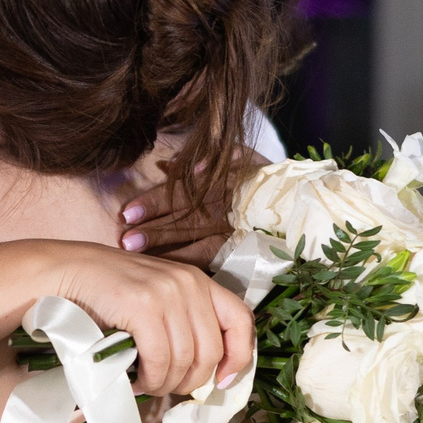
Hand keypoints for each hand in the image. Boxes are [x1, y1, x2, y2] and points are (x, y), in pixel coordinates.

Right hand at [51, 243, 253, 398]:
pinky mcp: (143, 306)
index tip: (222, 380)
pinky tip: (138, 379)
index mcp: (199, 281)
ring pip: (185, 359)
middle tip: (169, 388)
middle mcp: (189, 283)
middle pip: (211, 351)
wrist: (69, 271)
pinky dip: (150, 378)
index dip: (239, 356)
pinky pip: (159, 358)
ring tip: (148, 384)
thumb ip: (185, 322)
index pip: (241, 320)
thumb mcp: (160, 299)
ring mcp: (167, 293)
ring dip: (166, 383)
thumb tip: (208, 372)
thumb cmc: (112, 293)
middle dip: (192, 381)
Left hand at [119, 147, 263, 264]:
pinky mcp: (239, 249)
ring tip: (136, 252)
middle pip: (183, 219)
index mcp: (222, 181)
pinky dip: (185, 261)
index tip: (128, 212)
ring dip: (165, 247)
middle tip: (125, 239)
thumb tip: (170, 165)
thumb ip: (206, 156)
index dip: (153, 202)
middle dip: (153, 230)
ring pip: (194, 241)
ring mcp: (233, 231)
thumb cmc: (259, 176)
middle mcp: (225, 207)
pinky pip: (209, 258)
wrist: (296, 202)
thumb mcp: (239, 155)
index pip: (181, 192)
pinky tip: (163, 267)